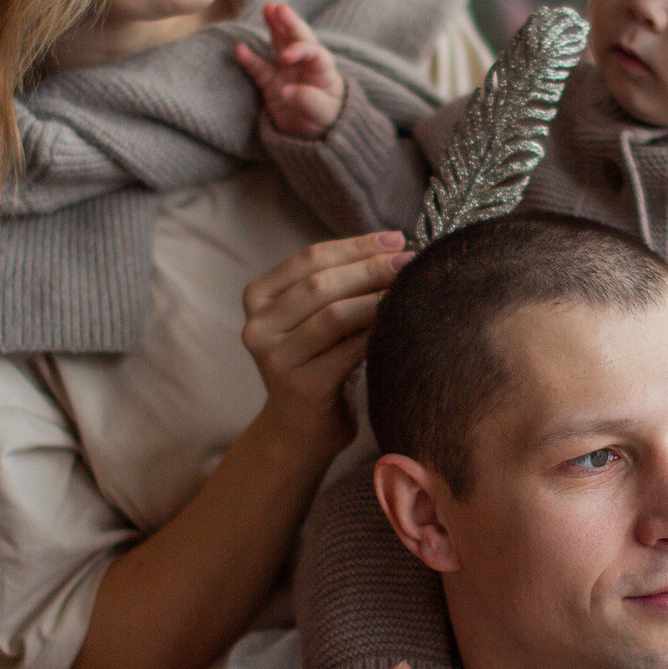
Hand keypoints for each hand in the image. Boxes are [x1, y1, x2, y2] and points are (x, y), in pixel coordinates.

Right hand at [234, 1, 346, 136]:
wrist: (316, 137)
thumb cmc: (327, 122)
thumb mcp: (324, 115)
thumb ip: (309, 101)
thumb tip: (286, 90)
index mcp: (323, 70)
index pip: (314, 52)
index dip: (300, 50)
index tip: (286, 57)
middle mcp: (305, 65)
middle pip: (298, 39)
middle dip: (289, 23)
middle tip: (278, 7)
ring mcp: (288, 72)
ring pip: (280, 45)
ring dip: (274, 27)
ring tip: (267, 8)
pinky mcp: (272, 83)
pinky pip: (260, 69)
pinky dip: (250, 60)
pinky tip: (240, 48)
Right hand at [241, 230, 411, 448]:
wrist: (301, 429)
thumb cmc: (319, 362)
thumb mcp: (316, 316)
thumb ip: (339, 282)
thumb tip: (396, 245)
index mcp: (257, 297)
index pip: (310, 258)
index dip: (356, 246)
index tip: (397, 239)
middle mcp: (257, 326)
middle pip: (321, 285)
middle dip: (371, 269)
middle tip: (410, 262)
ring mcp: (275, 359)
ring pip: (335, 315)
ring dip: (378, 299)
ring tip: (410, 289)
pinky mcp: (302, 388)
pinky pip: (349, 351)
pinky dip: (378, 333)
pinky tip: (402, 324)